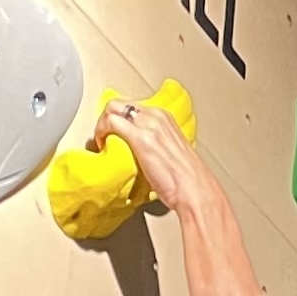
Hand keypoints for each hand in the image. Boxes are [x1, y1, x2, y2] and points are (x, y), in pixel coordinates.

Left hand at [92, 98, 215, 214]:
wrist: (195, 191)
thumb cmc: (188, 181)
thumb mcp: (172, 155)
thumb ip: (157, 147)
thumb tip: (142, 155)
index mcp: (166, 118)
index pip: (133, 108)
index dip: (119, 119)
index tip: (113, 133)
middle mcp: (156, 116)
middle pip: (120, 104)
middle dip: (106, 117)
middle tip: (102, 135)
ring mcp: (148, 125)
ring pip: (112, 109)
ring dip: (101, 124)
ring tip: (100, 141)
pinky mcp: (139, 137)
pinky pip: (111, 122)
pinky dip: (100, 131)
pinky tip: (100, 145)